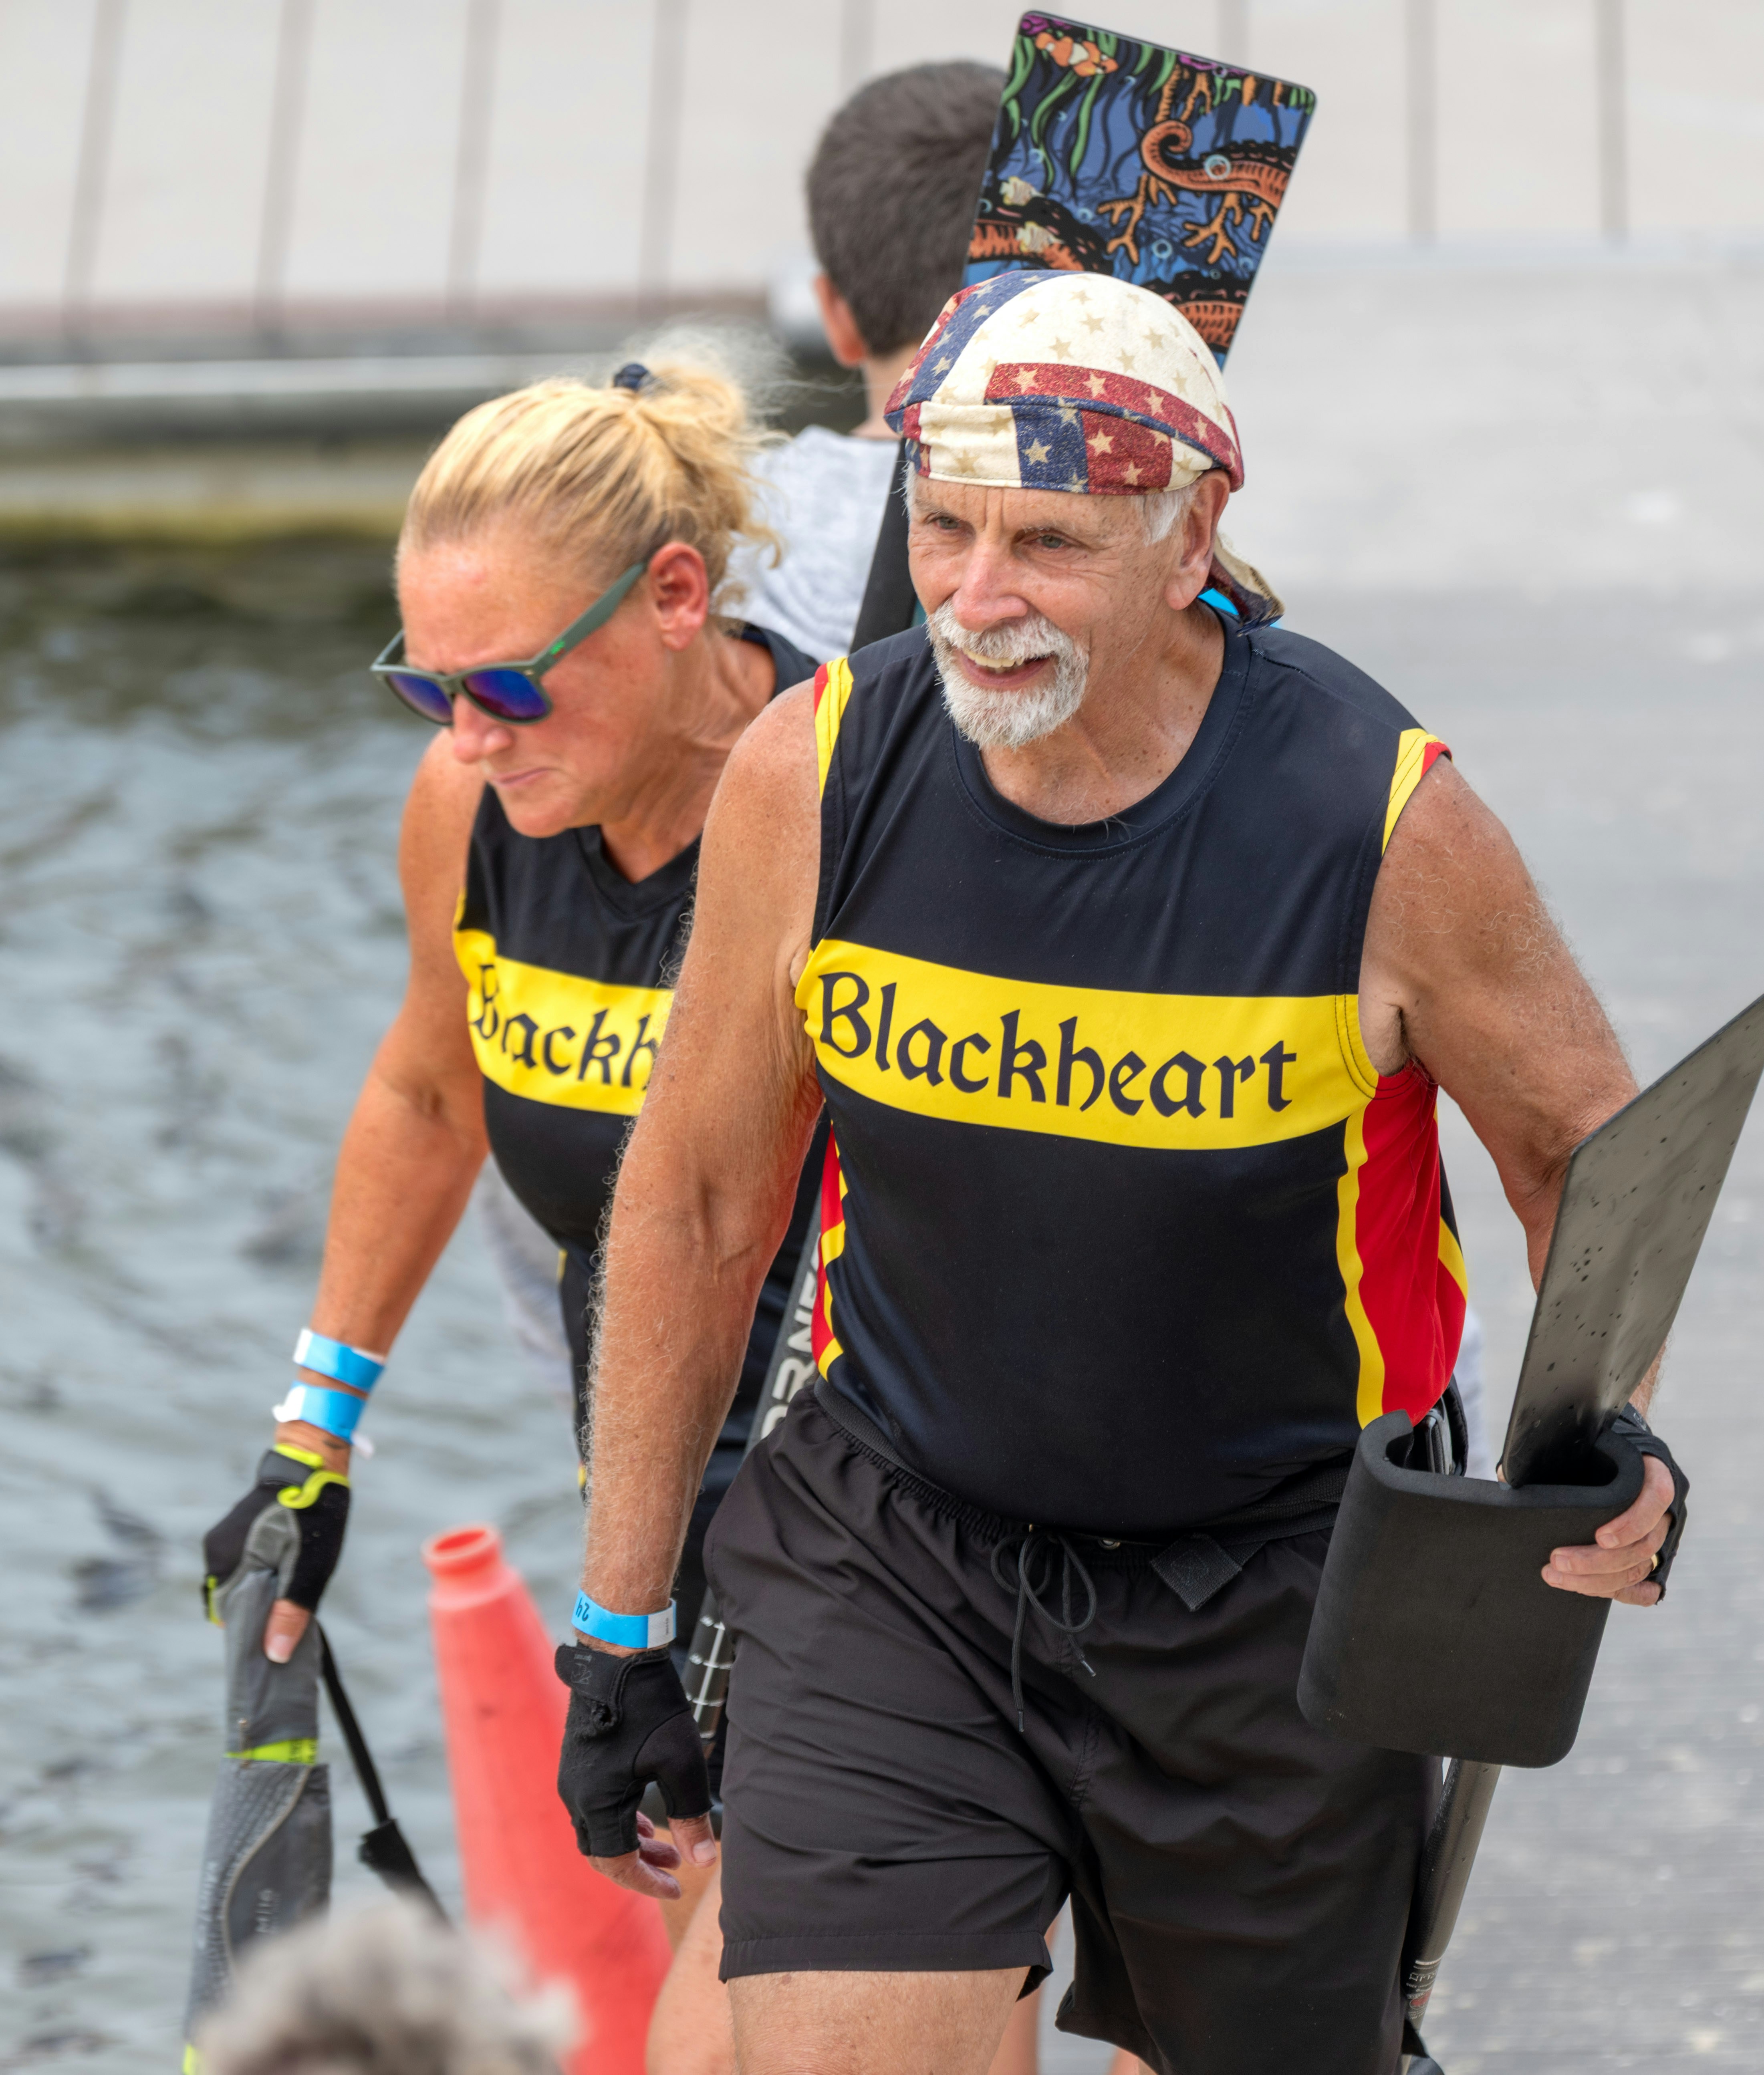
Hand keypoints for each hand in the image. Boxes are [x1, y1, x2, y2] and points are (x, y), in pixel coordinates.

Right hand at [202, 1442, 350, 1658]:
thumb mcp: (310, 1566)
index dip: (248, 1630)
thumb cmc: (314, 1513)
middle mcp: (216, 1551)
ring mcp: (221, 1539)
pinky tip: (282, 1563)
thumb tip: (274, 1655)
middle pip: (229, 1600)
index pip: (225, 1615)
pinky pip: (238, 1563)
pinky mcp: (231, 1530)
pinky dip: (256, 1571)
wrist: (312, 1462)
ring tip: (289, 1579)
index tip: (271, 1637)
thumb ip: (291, 1610)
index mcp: (227, 1561)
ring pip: (235, 1582)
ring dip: (259, 1588)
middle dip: (256, 1609)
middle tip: (288, 1606)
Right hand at [555, 1642, 716, 1898]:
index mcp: (595, 1800)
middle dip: (639, 1866)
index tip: (677, 1889)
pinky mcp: (578, 1761)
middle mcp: (575, 1794)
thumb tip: (704, 1862)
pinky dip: (619, 1820)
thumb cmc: (650, 1704)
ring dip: (630, 1843)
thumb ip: (690, 1815)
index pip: (616, 1863)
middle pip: (602, 1853)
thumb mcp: (680, 1762)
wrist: (618, 1654)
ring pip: (598, 1829)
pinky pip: (594, 1807)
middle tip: (675, 1867)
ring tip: (667, 1844)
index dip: (647, 1882)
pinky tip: (644, 1817)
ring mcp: (573, 1777)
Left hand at [1542, 1454, 1674, 1606]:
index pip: (1657, 1498)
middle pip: (1643, 1544)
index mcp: (1651, 1471)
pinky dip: (1627, 1593)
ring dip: (1598, 1579)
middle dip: (1597, 1561)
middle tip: (1556, 1562)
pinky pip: (1647, 1583)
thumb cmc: (1588, 1449)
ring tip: (1556, 1576)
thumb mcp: (1575, 1446)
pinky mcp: (1650, 1557)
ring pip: (1639, 1567)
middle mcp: (1661, 1507)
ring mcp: (1659, 1534)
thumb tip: (1506, 1480)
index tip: (1601, 1537)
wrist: (1607, 1452)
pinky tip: (1604, 1593)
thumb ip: (1553, 1459)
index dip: (1631, 1523)